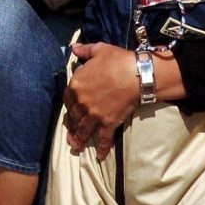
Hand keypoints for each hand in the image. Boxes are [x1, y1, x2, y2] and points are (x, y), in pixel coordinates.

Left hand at [63, 42, 141, 160]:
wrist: (136, 74)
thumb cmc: (118, 60)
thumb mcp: (99, 50)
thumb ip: (85, 50)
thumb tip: (74, 48)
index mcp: (76, 85)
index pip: (67, 98)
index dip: (69, 105)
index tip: (70, 110)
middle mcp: (82, 102)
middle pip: (74, 116)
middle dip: (72, 124)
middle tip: (70, 131)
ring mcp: (94, 115)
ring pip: (84, 130)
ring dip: (78, 139)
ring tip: (75, 146)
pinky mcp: (108, 123)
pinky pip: (103, 139)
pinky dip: (102, 149)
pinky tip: (100, 156)